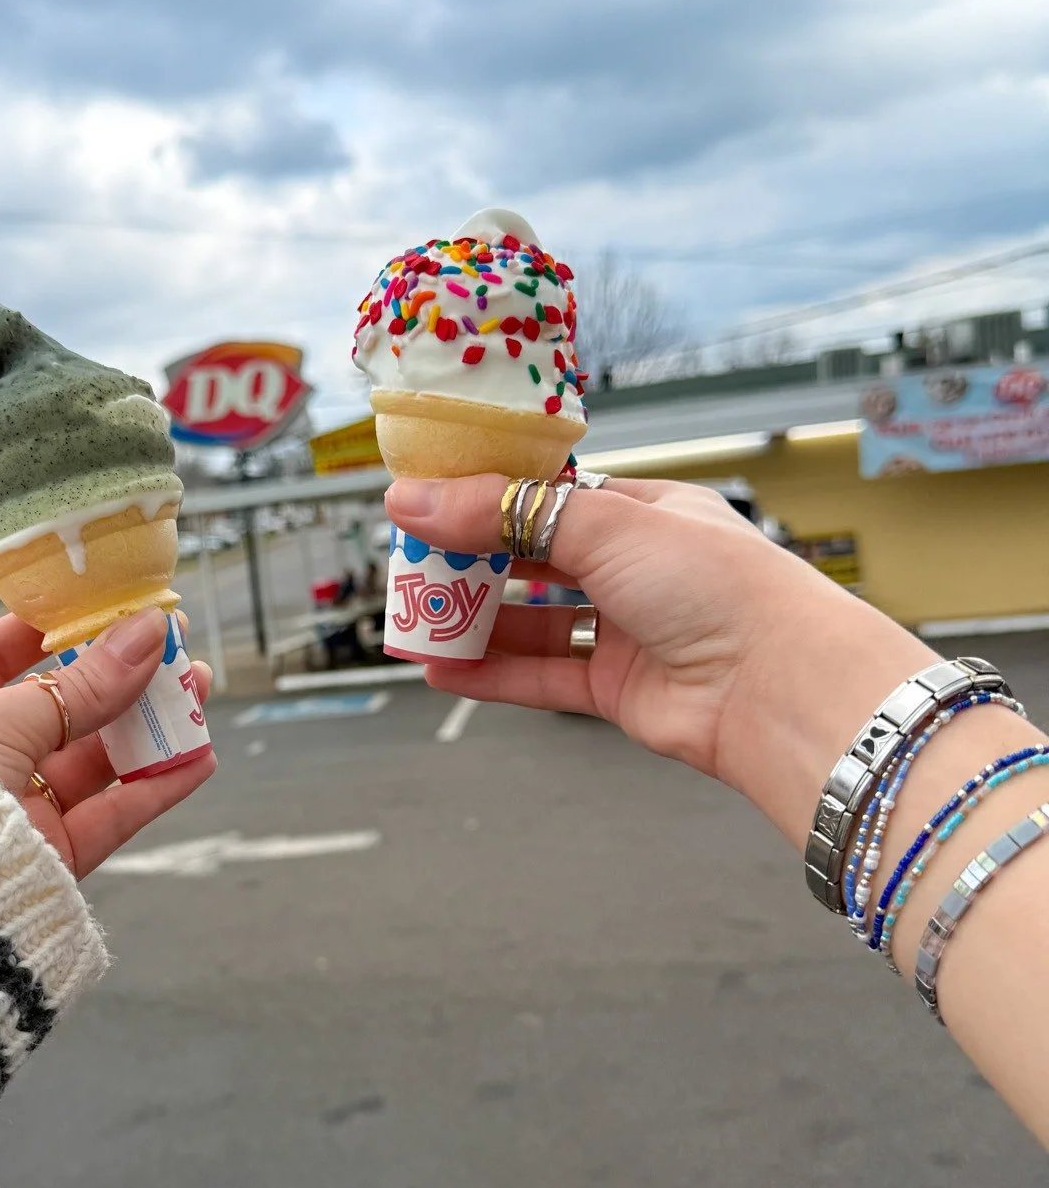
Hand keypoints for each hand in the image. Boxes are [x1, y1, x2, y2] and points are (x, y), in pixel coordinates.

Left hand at [0, 606, 215, 877]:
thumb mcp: (0, 718)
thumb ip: (82, 685)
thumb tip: (148, 634)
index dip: (44, 630)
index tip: (99, 606)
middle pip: (53, 710)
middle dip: (114, 677)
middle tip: (169, 645)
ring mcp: (4, 813)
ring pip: (87, 762)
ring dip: (146, 727)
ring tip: (197, 689)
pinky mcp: (41, 860)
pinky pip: (106, 818)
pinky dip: (153, 789)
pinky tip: (197, 759)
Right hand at [386, 474, 933, 843]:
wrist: (778, 688)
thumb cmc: (719, 588)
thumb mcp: (600, 527)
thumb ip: (502, 514)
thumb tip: (412, 500)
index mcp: (647, 512)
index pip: (550, 496)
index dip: (487, 498)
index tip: (426, 502)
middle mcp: (639, 571)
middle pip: (533, 561)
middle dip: (471, 564)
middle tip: (409, 565)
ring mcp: (629, 632)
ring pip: (533, 624)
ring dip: (474, 624)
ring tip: (413, 622)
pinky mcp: (620, 691)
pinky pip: (542, 678)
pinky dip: (492, 675)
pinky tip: (443, 671)